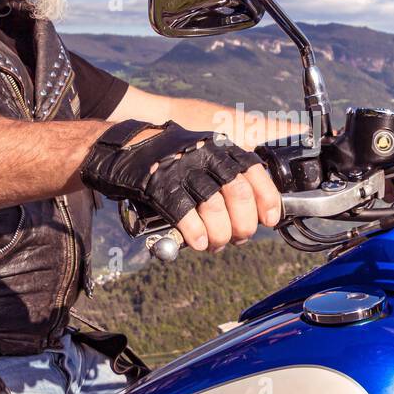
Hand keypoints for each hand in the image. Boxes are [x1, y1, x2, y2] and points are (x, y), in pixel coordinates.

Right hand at [82, 120, 282, 252]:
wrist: (123, 150)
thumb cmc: (168, 161)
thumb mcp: (203, 158)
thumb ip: (226, 178)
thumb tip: (253, 214)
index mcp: (219, 148)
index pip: (254, 172)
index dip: (268, 199)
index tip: (270, 219)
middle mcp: (204, 155)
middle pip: (239, 193)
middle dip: (244, 223)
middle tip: (239, 237)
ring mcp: (181, 168)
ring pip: (213, 205)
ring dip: (220, 233)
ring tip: (216, 244)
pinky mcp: (158, 184)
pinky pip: (183, 212)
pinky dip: (195, 231)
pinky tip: (198, 242)